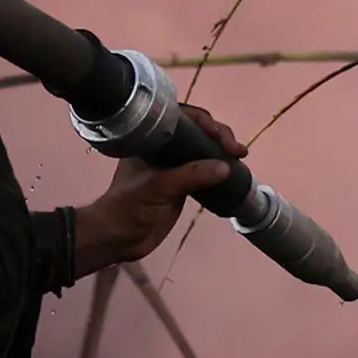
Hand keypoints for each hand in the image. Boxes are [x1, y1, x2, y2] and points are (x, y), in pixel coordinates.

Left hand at [73, 106, 246, 278]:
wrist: (118, 239)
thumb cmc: (129, 208)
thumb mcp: (158, 188)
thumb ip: (190, 176)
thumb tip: (225, 166)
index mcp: (149, 139)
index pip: (180, 117)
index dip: (203, 121)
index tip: (219, 135)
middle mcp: (162, 147)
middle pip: (195, 130)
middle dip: (218, 134)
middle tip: (236, 149)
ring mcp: (172, 166)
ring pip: (201, 148)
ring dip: (221, 149)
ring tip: (240, 154)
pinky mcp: (181, 184)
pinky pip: (204, 169)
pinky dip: (219, 167)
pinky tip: (233, 170)